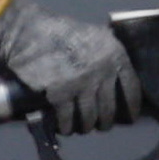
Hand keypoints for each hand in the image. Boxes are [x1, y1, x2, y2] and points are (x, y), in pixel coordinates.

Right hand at [0, 0, 146, 138]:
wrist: (26, 32)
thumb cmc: (59, 31)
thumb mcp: (93, 36)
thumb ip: (107, 54)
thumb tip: (115, 75)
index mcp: (115, 55)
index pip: (132, 89)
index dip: (132, 106)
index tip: (129, 117)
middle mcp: (103, 72)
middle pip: (110, 107)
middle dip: (106, 121)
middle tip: (102, 126)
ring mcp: (82, 84)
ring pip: (90, 116)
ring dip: (87, 126)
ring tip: (83, 129)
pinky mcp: (60, 94)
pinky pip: (67, 118)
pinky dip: (67, 126)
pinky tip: (65, 128)